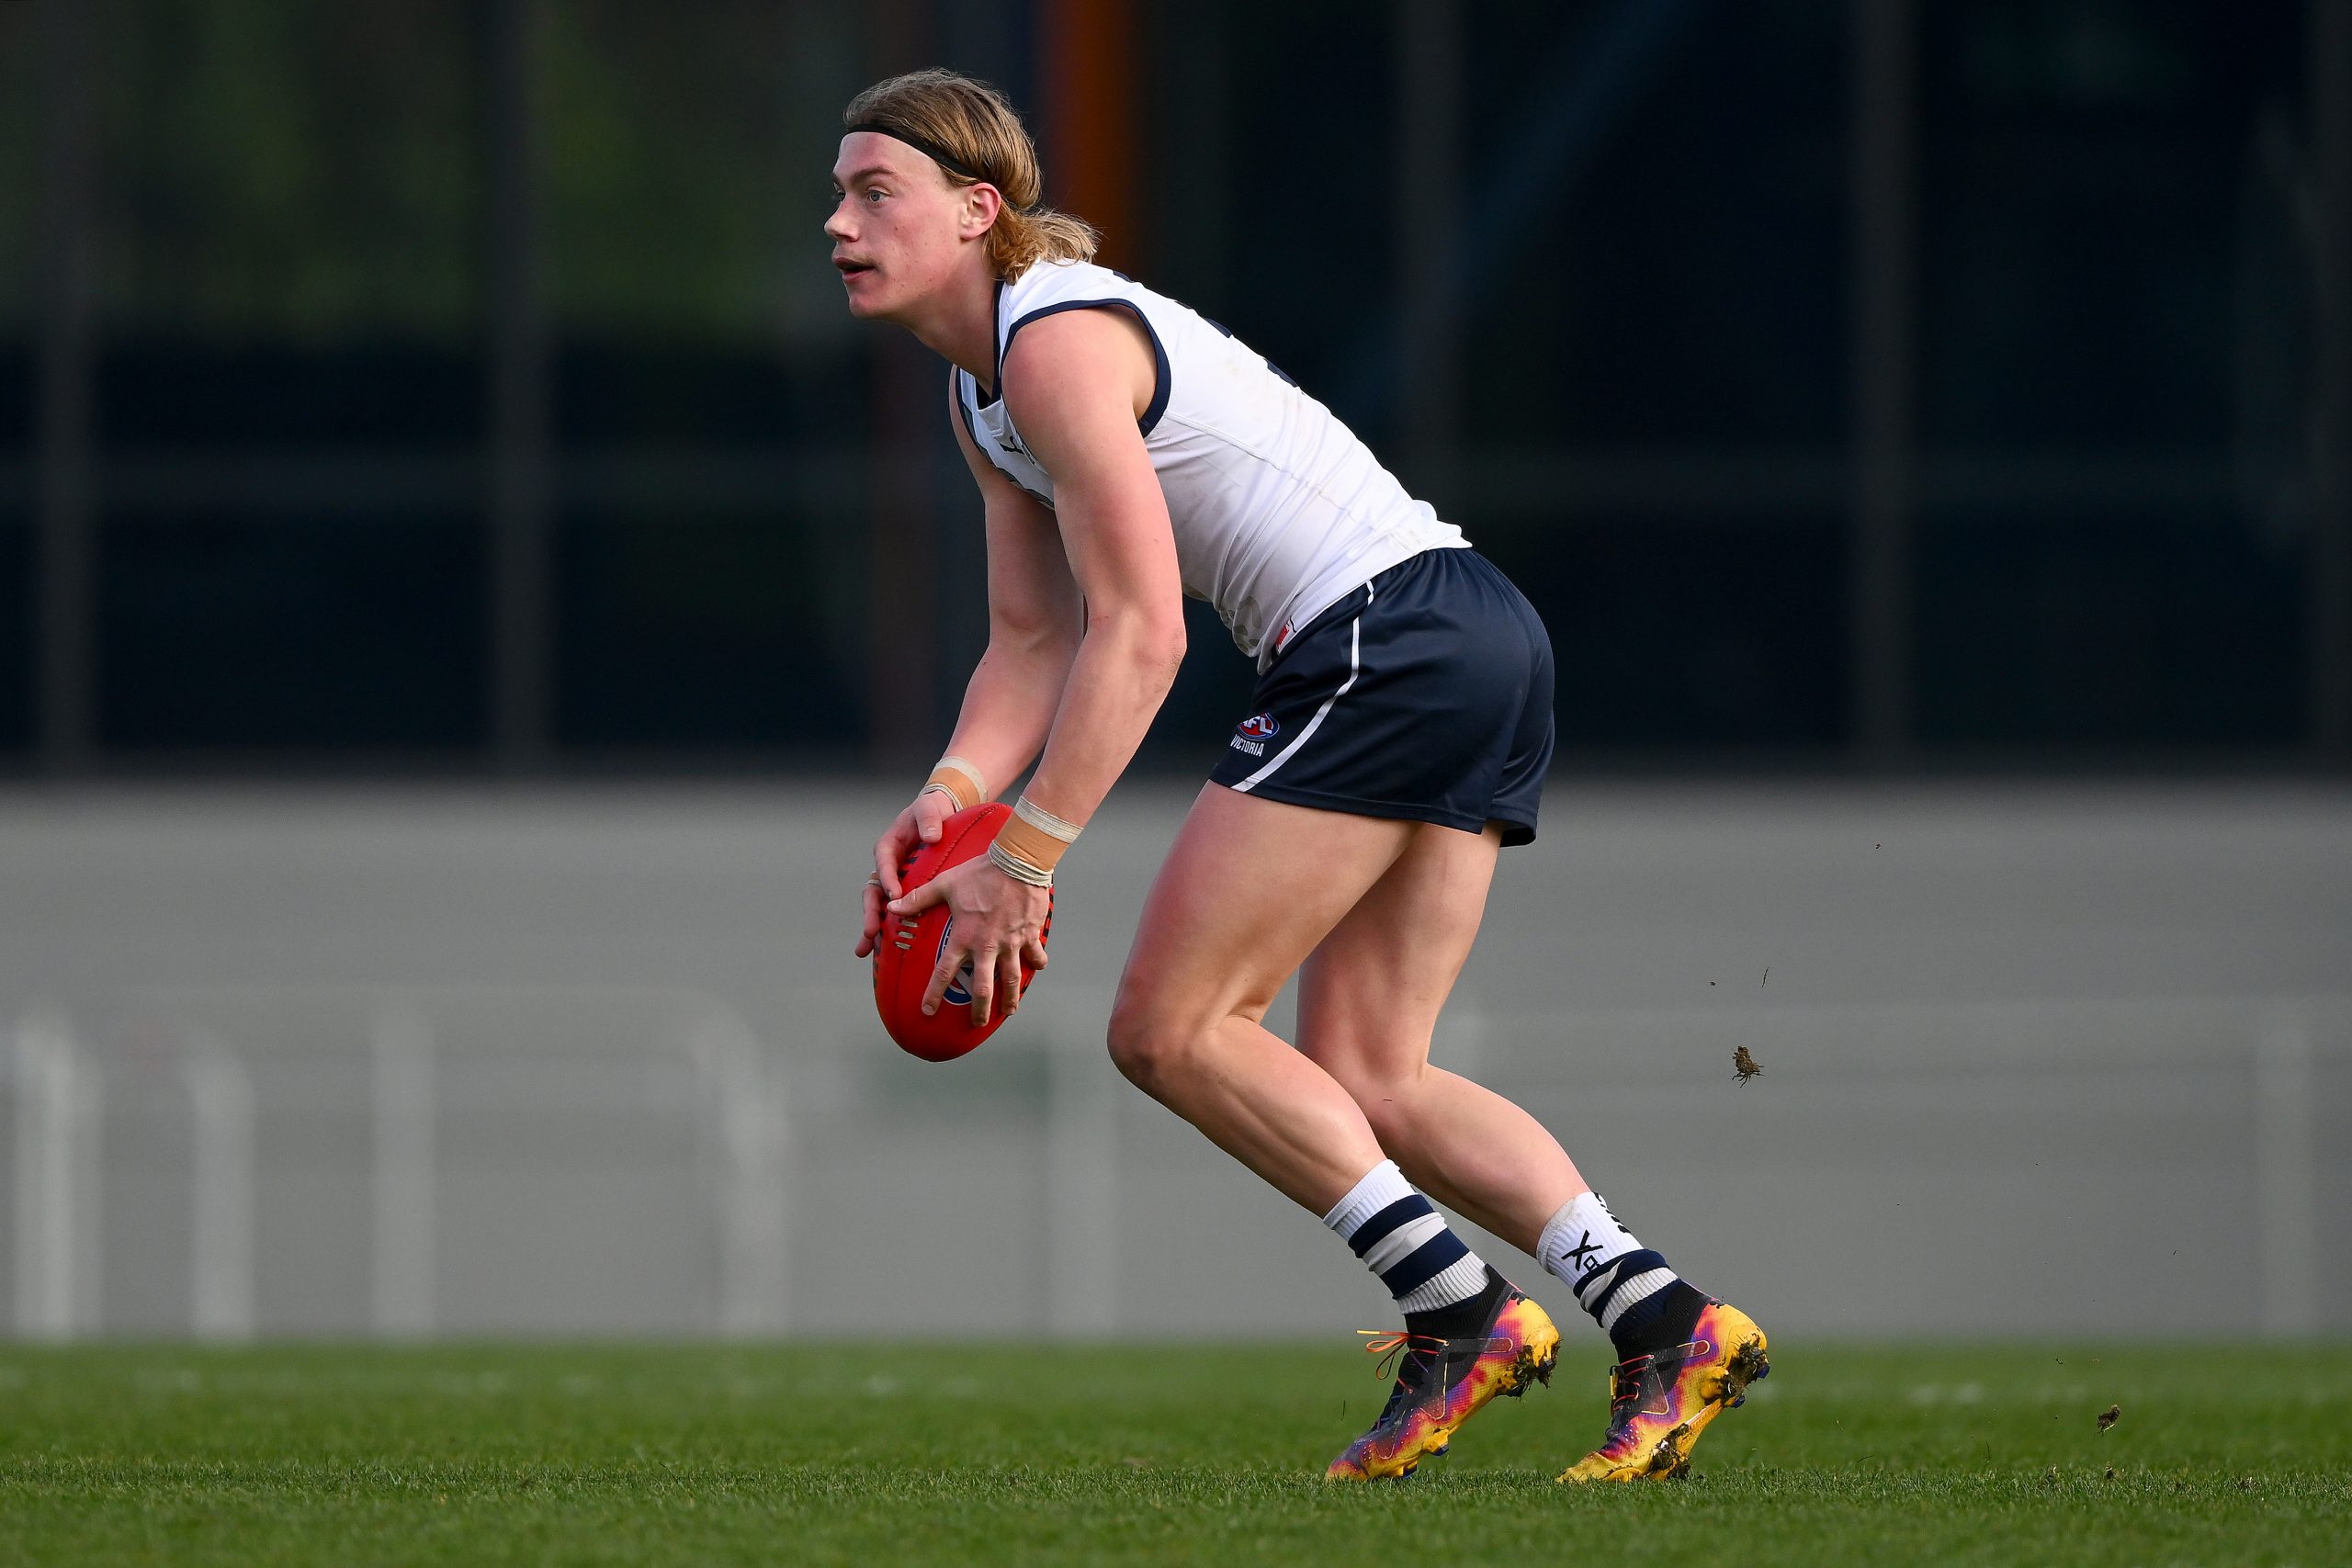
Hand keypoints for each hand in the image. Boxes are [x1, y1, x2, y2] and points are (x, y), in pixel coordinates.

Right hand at [853, 789, 959, 958]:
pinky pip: (894, 912)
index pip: (883, 864)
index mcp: (888, 847)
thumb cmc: (932, 812)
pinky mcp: (905, 893)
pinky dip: (886, 929)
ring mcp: (894, 881)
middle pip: (874, 892)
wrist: (941, 817)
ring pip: (879, 906)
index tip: (893, 895)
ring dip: (872, 927)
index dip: (887, 880)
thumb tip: (930, 837)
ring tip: (866, 949)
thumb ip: (928, 819)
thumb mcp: (929, 809)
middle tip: (871, 931)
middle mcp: (887, 867)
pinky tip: (882, 951)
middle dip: (871, 912)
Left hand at [886, 855, 1050, 1026]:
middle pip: (983, 987)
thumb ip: (919, 899)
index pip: (945, 972)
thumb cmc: (980, 872)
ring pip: (1012, 979)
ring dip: (1010, 998)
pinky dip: (1037, 963)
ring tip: (1010, 1012)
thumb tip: (892, 907)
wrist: (1018, 863)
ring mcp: (1011, 942)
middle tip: (977, 1023)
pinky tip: (1039, 969)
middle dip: (979, 1009)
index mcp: (964, 937)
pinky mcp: (1030, 934)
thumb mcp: (945, 884)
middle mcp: (988, 946)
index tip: (928, 1011)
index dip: (934, 993)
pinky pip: (1035, 954)